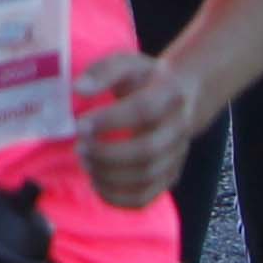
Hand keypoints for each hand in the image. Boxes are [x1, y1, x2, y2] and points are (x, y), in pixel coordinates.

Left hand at [74, 52, 207, 207]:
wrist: (183, 97)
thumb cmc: (145, 79)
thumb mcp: (125, 64)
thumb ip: (102, 72)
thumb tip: (79, 90)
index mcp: (169, 95)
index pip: (144, 110)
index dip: (111, 121)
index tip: (80, 125)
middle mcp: (178, 128)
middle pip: (147, 150)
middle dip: (107, 154)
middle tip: (80, 148)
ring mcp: (177, 155)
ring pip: (147, 177)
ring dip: (109, 176)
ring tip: (86, 163)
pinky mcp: (170, 176)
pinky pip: (147, 197)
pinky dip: (118, 198)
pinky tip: (96, 184)